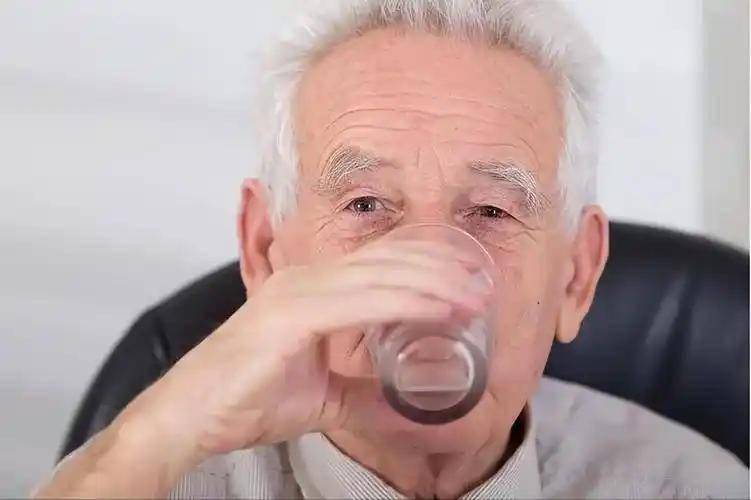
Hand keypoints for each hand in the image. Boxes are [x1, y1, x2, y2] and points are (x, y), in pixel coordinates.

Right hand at [34, 238, 488, 496]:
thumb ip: (363, 395)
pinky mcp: (288, 314)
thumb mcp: (322, 397)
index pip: (380, 262)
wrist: (190, 416)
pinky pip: (359, 301)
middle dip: (441, 266)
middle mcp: (305, 279)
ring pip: (380, 274)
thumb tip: (404, 408)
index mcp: (312, 290)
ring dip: (434, 282)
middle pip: (387, 258)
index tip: (469, 278)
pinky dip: (404, 301)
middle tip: (484, 281)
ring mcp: (296, 292)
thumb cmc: (245, 398)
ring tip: (475, 295)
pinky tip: (439, 309)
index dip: (427, 263)